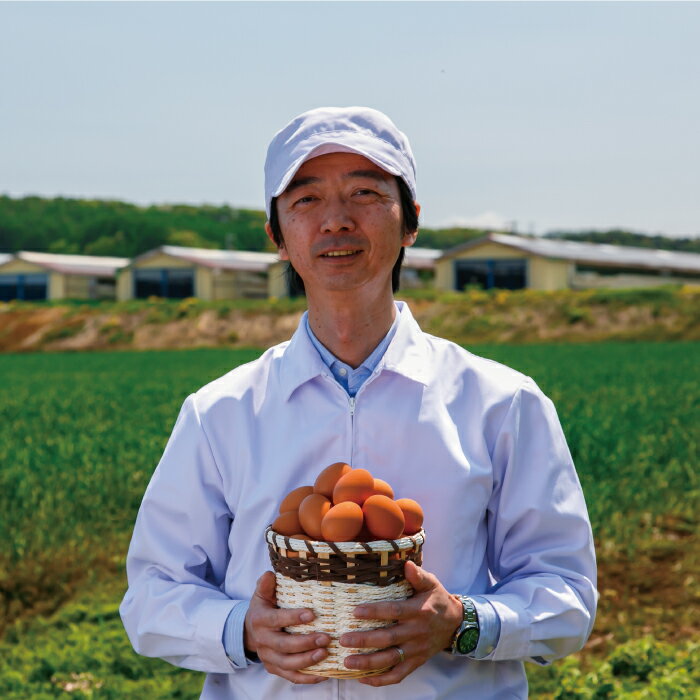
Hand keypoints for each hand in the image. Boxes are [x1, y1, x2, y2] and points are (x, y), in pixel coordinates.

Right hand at [244, 571, 329, 683]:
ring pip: (287, 664)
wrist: (249, 631)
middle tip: (326, 638)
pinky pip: (291, 676)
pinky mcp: (274, 669)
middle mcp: (263, 641)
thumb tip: (270, 574)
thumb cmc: (263, 608)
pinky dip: (307, 678)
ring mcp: (268, 657)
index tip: (312, 614)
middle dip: (305, 643)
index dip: (293, 618)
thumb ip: (266, 584)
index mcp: (260, 620)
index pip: (277, 620)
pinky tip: (324, 673)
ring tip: (325, 653)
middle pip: (284, 645)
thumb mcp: (262, 594)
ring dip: (307, 661)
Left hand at [338, 560, 462, 685]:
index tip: (356, 611)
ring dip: (368, 662)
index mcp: (418, 611)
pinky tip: (363, 678)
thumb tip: (407, 564)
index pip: (394, 611)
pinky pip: (398, 675)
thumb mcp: (431, 584)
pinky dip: (381, 680)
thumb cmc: (437, 600)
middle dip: (365, 640)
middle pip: (388, 638)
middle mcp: (416, 632)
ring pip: (391, 659)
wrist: (455, 624)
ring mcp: (416, 650)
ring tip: (347, 662)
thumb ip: (418, 575)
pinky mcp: (416, 662)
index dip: (375, 612)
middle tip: (343, 640)